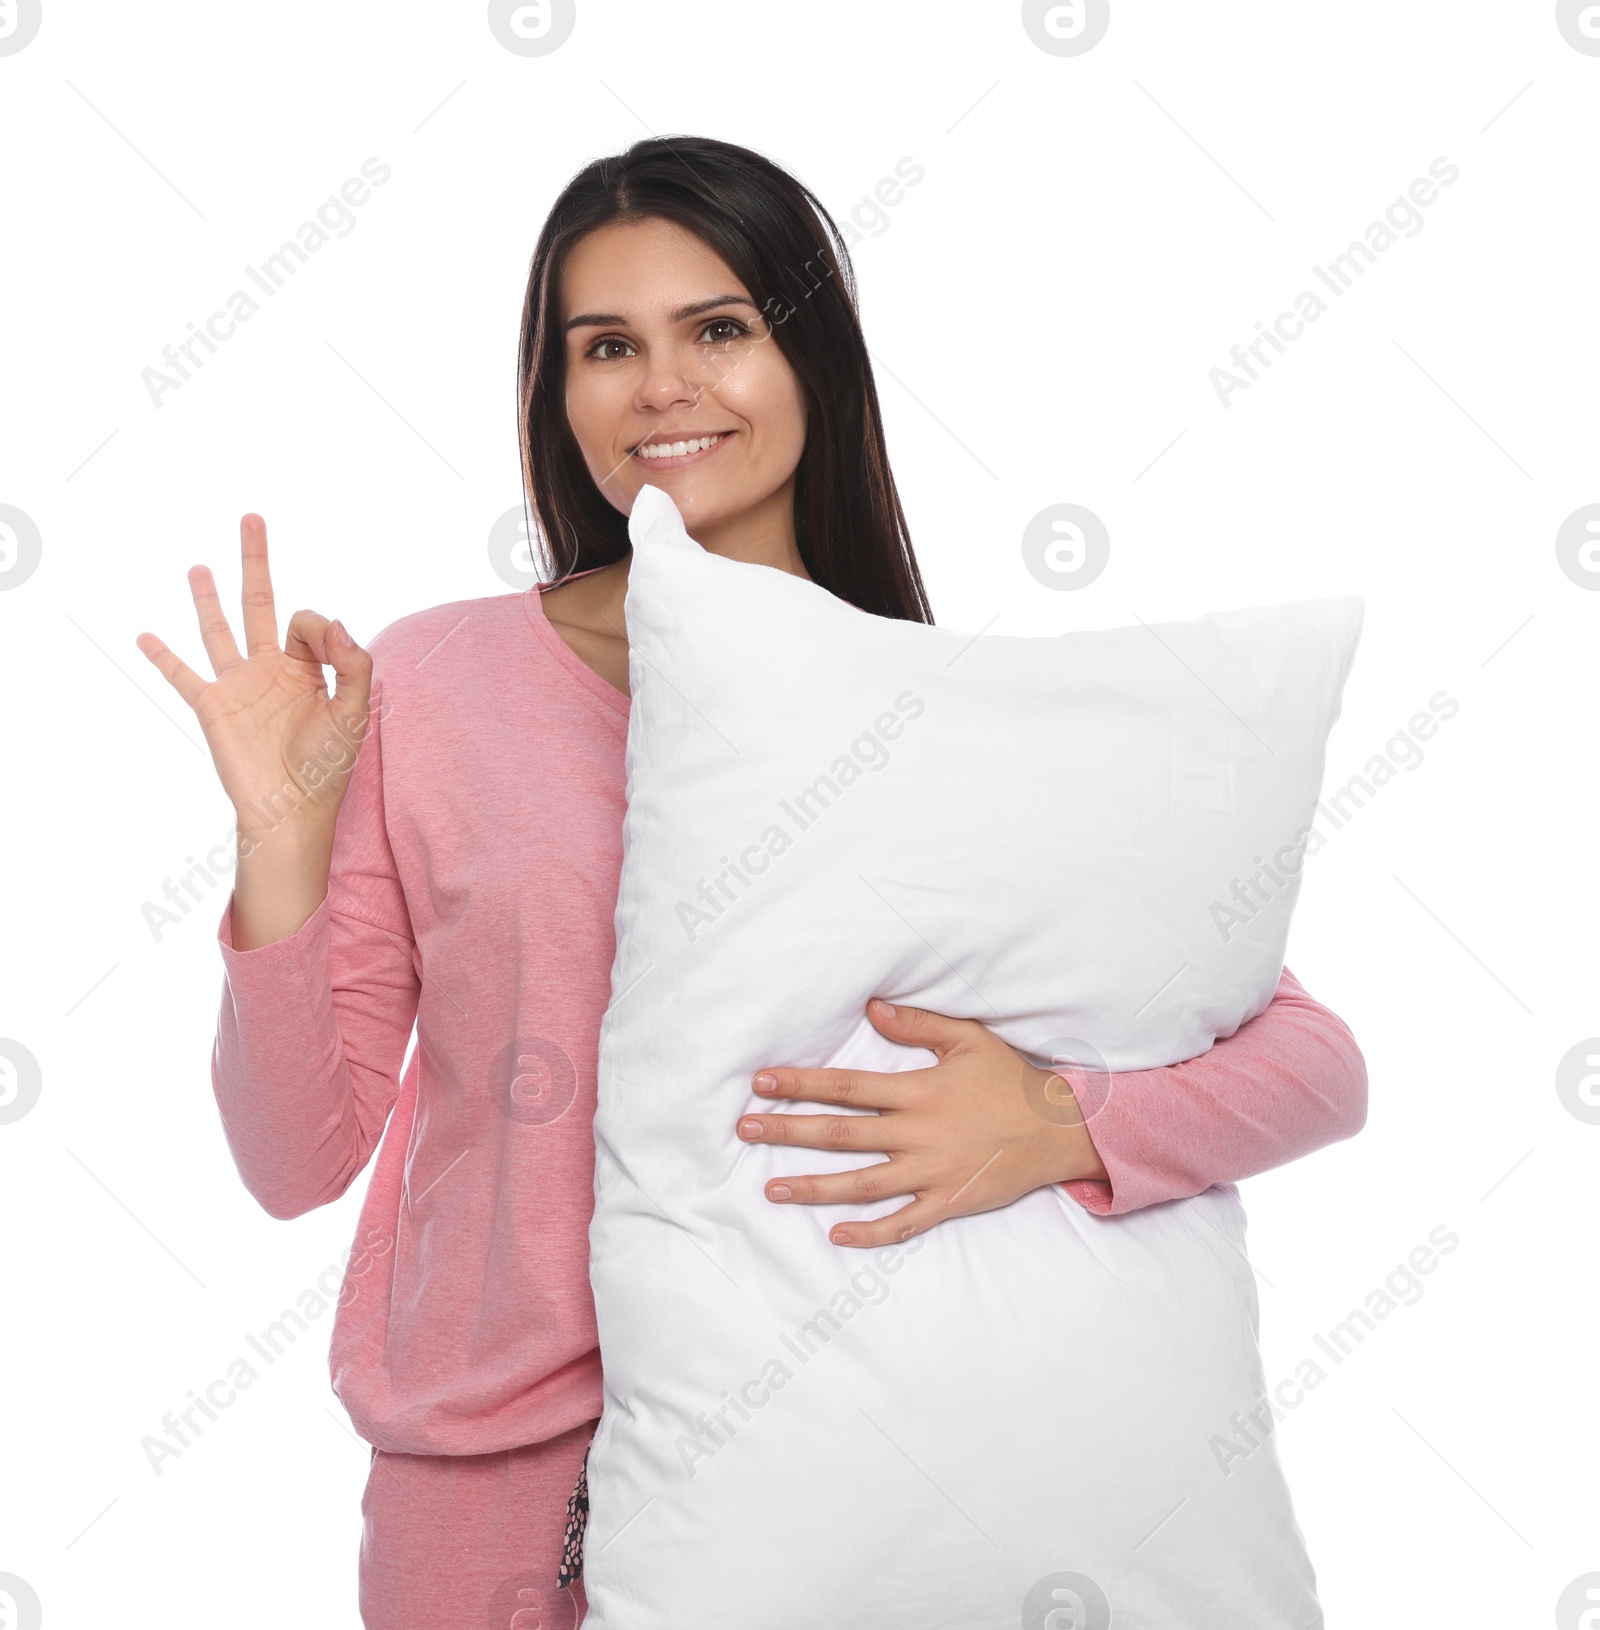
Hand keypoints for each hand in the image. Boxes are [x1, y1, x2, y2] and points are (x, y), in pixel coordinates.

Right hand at [136, 513, 372, 844]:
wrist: (292, 810)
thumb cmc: (328, 767)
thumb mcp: (354, 713)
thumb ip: (353, 664)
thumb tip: (334, 619)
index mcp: (309, 669)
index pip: (307, 621)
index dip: (319, 627)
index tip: (329, 648)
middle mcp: (271, 669)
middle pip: (261, 603)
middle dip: (257, 562)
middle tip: (252, 518)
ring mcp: (239, 685)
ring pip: (219, 629)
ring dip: (208, 598)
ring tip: (199, 566)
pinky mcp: (212, 706)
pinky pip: (182, 675)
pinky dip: (163, 656)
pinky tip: (145, 636)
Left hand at [737, 999, 1109, 1247]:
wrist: (1061, 1129)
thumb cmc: (1012, 1080)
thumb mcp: (969, 1039)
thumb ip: (918, 1025)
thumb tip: (872, 1009)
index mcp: (918, 1091)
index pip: (845, 1086)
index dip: (800, 1083)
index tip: (761, 1083)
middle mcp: (918, 1133)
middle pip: (841, 1134)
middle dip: (788, 1131)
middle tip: (745, 1130)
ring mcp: (932, 1172)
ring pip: (862, 1184)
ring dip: (814, 1187)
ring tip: (772, 1188)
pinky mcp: (949, 1202)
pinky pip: (904, 1222)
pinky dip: (870, 1232)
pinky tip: (836, 1234)